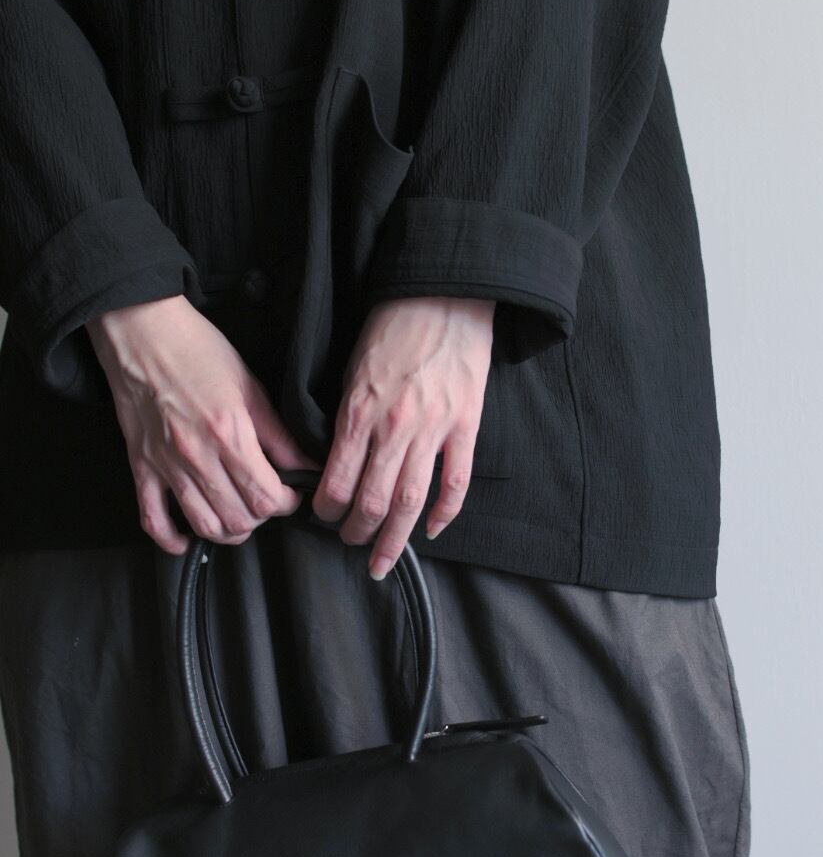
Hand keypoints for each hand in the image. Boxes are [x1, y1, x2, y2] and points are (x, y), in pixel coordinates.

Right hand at [87, 294, 321, 554]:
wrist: (142, 333)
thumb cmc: (199, 351)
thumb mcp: (251, 387)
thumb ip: (279, 434)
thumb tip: (306, 466)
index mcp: (230, 435)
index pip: (266, 498)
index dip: (286, 504)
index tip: (290, 494)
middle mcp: (197, 457)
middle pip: (239, 519)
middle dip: (261, 518)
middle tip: (266, 502)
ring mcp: (166, 465)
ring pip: (204, 526)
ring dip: (228, 532)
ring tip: (239, 517)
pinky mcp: (141, 467)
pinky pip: (153, 519)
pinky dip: (172, 539)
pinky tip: (187, 540)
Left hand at [310, 296, 496, 578]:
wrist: (443, 296)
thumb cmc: (392, 327)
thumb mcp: (352, 369)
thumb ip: (346, 417)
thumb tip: (336, 458)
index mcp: (360, 413)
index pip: (335, 481)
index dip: (325, 510)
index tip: (321, 517)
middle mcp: (395, 428)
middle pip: (372, 502)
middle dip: (356, 532)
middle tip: (349, 544)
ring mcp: (434, 430)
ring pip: (411, 502)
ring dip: (394, 539)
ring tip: (383, 560)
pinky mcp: (466, 426)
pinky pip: (456, 483)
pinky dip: (443, 513)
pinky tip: (431, 529)